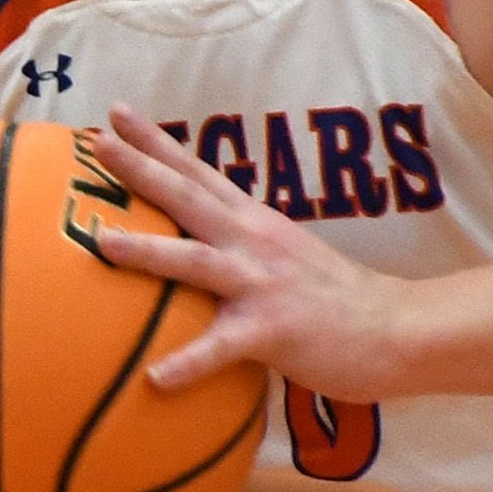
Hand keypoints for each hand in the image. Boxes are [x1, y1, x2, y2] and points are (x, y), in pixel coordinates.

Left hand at [85, 103, 413, 402]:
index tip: (115, 114)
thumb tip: (191, 239)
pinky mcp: (272, 329)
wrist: (396, 328)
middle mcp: (252, 241)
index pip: (196, 170)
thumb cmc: (331, 296)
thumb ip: (237, 240)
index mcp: (251, 221)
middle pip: (187, 196)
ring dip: (147, 251)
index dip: (156, 141)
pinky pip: (222, 348)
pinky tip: (155, 377)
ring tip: (103, 245)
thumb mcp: (279, 252)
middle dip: (140, 167)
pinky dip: (188, 362)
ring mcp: (261, 283)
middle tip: (96, 142)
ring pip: (195, 261)